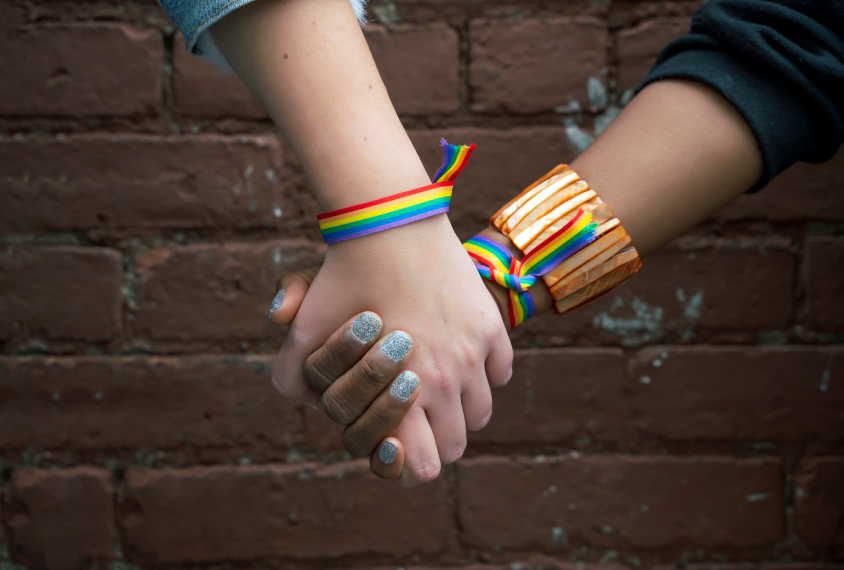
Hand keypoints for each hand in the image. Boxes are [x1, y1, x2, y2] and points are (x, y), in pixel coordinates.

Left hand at [270, 225, 553, 481]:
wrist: (388, 224)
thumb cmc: (342, 280)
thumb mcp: (305, 330)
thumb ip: (292, 375)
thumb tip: (306, 400)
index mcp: (401, 396)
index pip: (422, 468)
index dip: (409, 465)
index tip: (400, 445)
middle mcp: (445, 383)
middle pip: (456, 446)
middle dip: (436, 439)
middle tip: (418, 417)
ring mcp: (474, 355)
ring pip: (481, 413)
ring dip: (461, 408)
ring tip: (439, 385)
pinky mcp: (491, 327)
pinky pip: (501, 371)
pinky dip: (485, 372)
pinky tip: (461, 354)